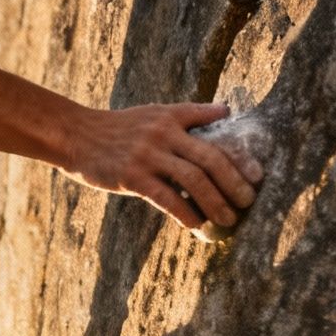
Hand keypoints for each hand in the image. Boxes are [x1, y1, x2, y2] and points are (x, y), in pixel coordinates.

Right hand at [60, 103, 263, 229]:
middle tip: (247, 203)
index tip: (258, 177)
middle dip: (234, 184)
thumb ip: (190, 114)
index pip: (215, 138)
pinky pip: (166, 198)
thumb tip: (226, 110)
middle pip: (210, 159)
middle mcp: (164, 134)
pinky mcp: (132, 176)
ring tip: (227, 220)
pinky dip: (184, 213)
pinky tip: (195, 225)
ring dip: (214, 202)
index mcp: (173, 119)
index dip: (240, 158)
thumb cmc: (120, 128)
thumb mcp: (155, 113)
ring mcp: (148, 156)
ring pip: (192, 180)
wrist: (77, 136)